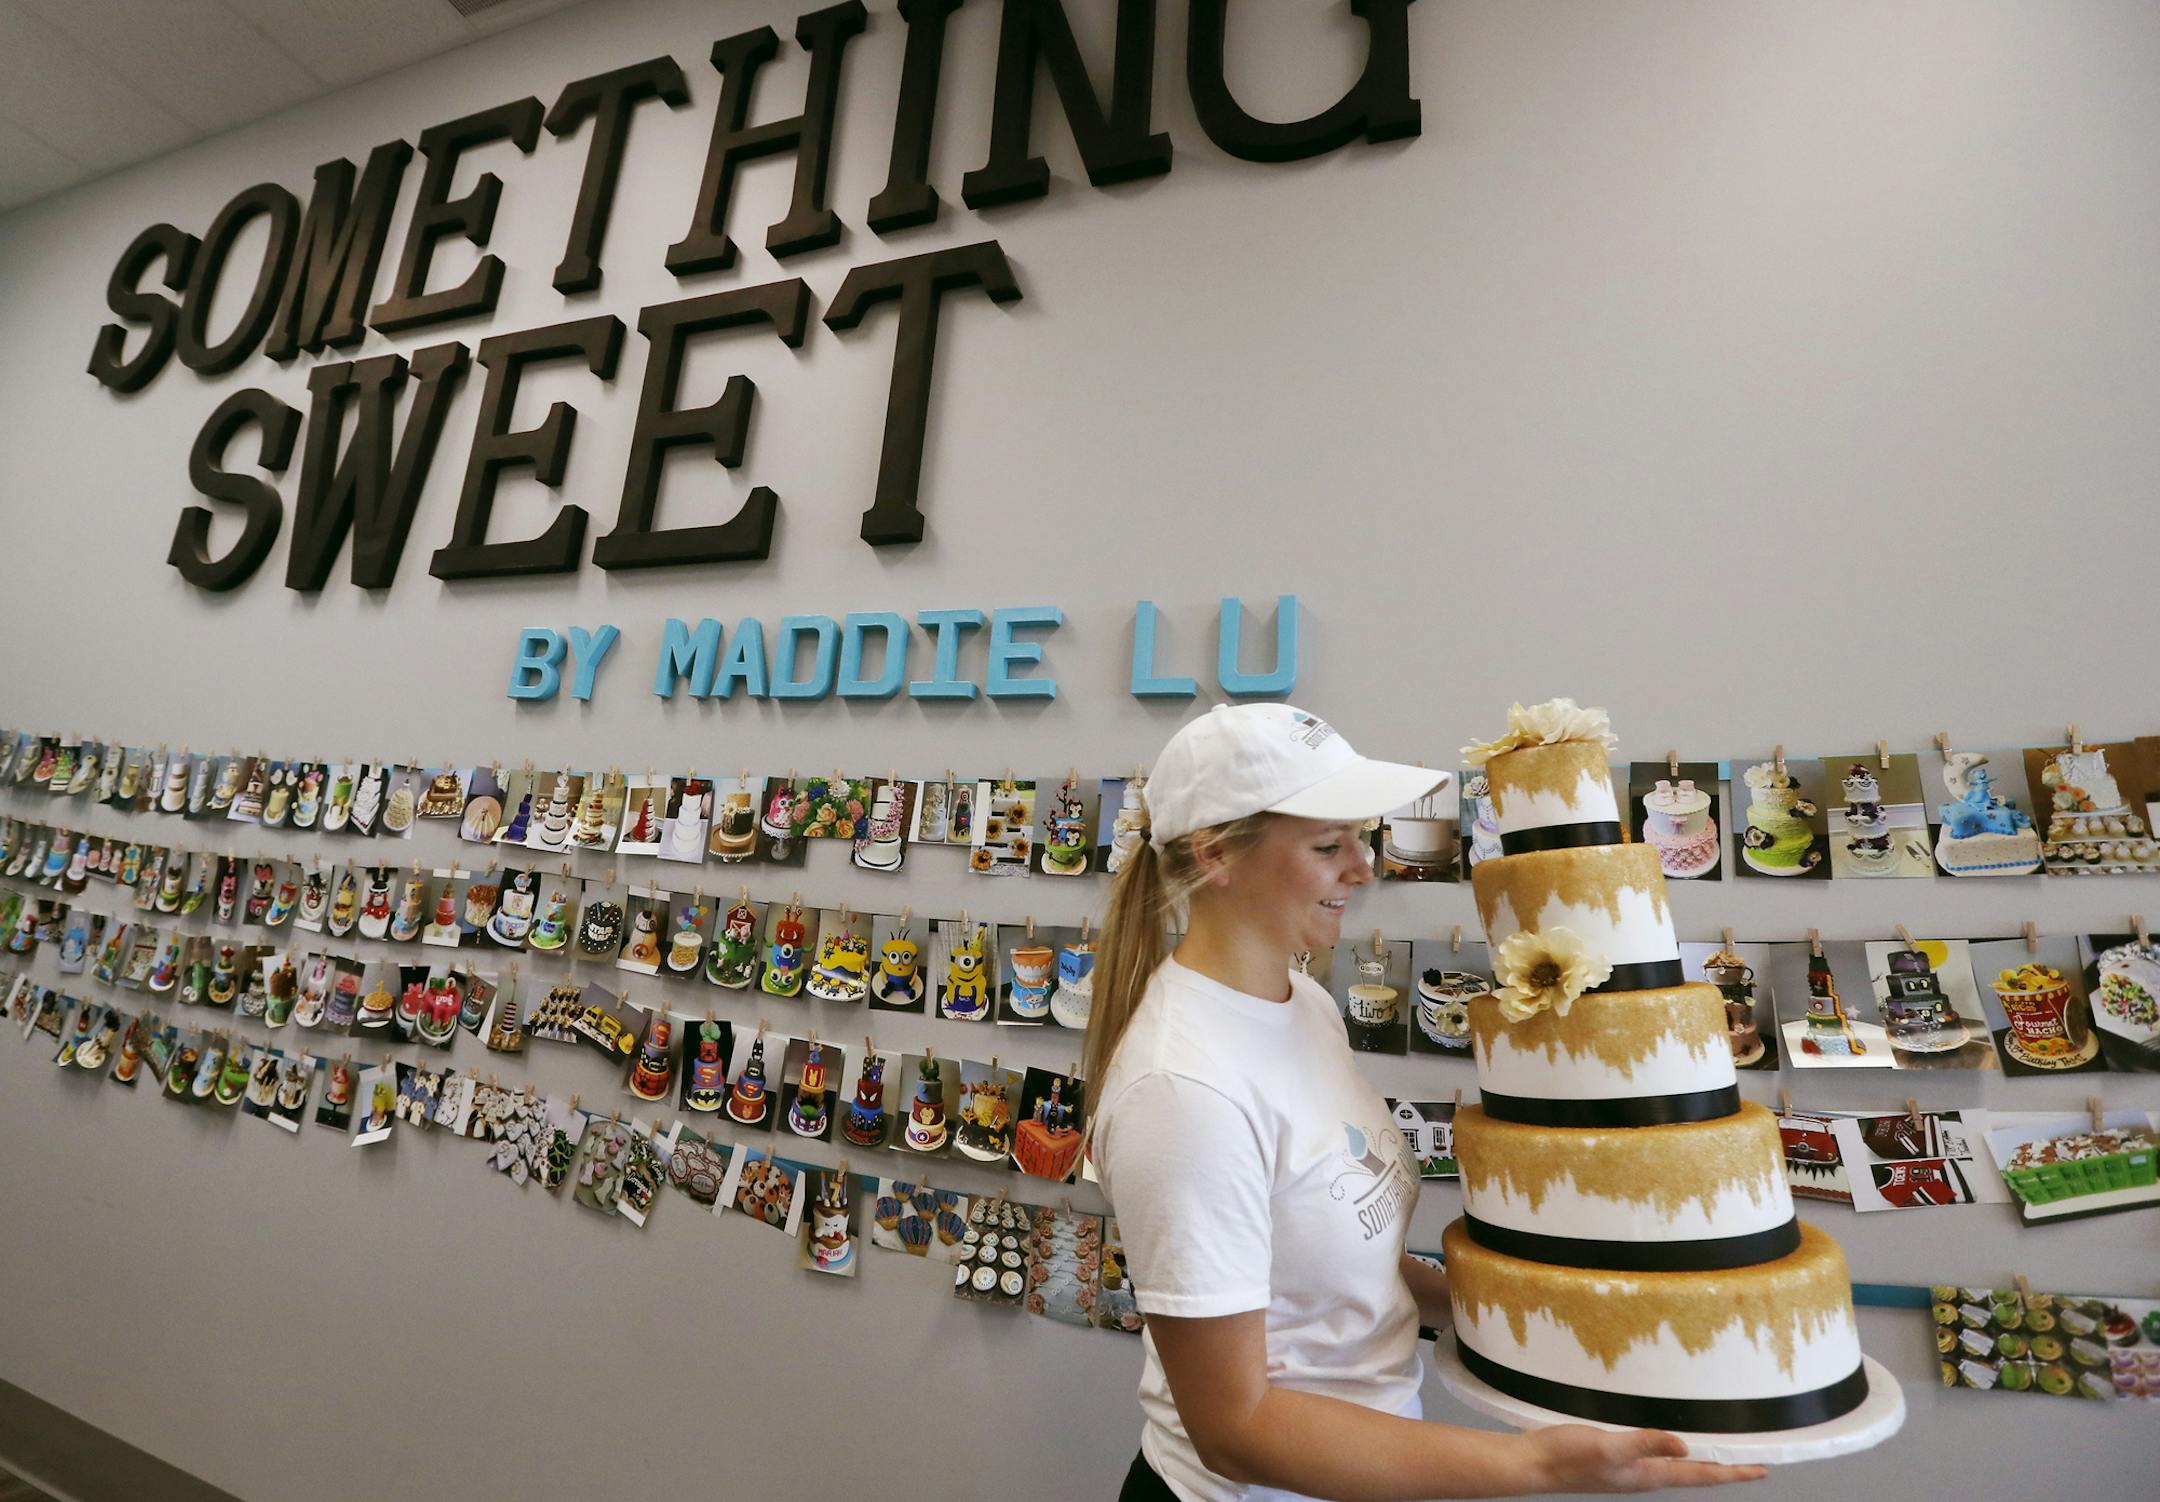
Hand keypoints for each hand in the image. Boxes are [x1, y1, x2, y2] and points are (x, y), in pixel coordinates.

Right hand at [1530, 1424, 1766, 1491]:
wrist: (1532, 1465)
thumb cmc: (1568, 1457)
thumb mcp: (1608, 1446)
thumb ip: (1645, 1444)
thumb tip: (1686, 1447)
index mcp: (1647, 1476)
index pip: (1699, 1475)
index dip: (1731, 1473)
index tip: (1762, 1471)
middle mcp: (1644, 1476)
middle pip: (1693, 1475)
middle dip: (1723, 1470)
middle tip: (1750, 1464)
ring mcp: (1629, 1470)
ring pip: (1675, 1468)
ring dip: (1700, 1463)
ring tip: (1720, 1454)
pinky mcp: (1614, 1460)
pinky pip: (1655, 1457)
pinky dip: (1672, 1451)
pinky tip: (1668, 1441)